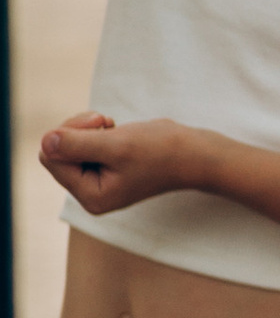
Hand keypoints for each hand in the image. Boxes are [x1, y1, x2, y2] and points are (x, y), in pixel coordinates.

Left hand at [41, 113, 209, 213]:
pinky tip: (116, 131)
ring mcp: (99, 181)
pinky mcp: (106, 168)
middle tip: (104, 120)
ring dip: (88, 128)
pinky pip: (83, 144)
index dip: (68, 134)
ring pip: (68, 145)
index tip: (99, 124)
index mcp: (91, 196)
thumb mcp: (116, 145)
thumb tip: (45, 141)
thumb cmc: (162, 150)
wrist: (197, 153)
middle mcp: (91, 193)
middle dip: (77, 130)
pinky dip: (96, 131)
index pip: (52, 158)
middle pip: (56, 152)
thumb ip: (76, 144)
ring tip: (112, 126)